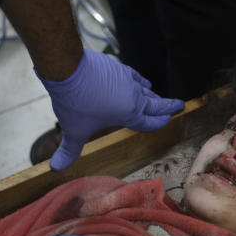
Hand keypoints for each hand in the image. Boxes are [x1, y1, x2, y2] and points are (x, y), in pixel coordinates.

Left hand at [37, 49, 184, 170]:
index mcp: (128, 114)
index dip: (160, 122)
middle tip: (180, 104)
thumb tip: (55, 168)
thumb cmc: (74, 102)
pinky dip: (140, 81)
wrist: (68, 69)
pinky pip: (135, 76)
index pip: (150, 122)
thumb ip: (68, 151)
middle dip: (168, 106)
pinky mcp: (119, 68)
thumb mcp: (73, 131)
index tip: (168, 120)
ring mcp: (127, 80)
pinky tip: (141, 81)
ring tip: (158, 97)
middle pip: (156, 103)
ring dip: (153, 94)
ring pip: (146, 89)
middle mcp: (133, 97)